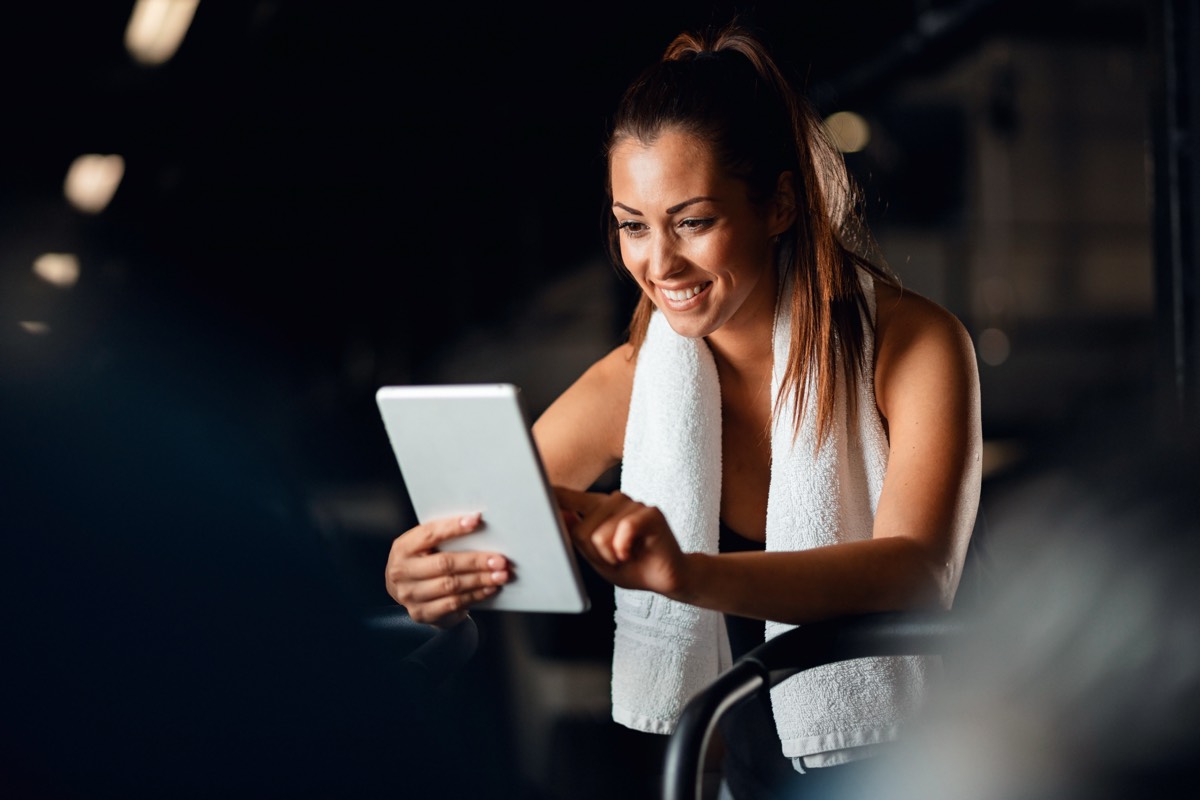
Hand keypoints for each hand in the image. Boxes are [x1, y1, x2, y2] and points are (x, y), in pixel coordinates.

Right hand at [384, 512, 509, 627]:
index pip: (429, 533)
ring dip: (480, 580)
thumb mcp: (427, 547)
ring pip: (451, 585)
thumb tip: (478, 524)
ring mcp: (410, 595)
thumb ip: (445, 538)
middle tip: (500, 560)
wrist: (412, 594)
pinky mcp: (422, 613)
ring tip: (500, 575)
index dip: (453, 527)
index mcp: (403, 548)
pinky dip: (475, 595)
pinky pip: (453, 603)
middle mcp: (402, 571)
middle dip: (476, 561)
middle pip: (444, 563)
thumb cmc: (425, 563)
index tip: (477, 520)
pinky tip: (489, 588)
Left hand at [555, 487, 688, 596]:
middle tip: (617, 557)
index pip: (568, 497)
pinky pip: (622, 532)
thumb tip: (558, 516)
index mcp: (598, 507)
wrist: (666, 578)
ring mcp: (633, 504)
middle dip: (596, 554)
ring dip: (612, 556)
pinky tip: (634, 553)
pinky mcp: (650, 513)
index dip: (549, 493)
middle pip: (582, 531)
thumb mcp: (595, 556)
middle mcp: (614, 500)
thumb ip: (577, 536)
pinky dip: (624, 551)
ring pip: (600, 536)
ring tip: (628, 555)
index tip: (528, 482)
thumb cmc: (631, 566)